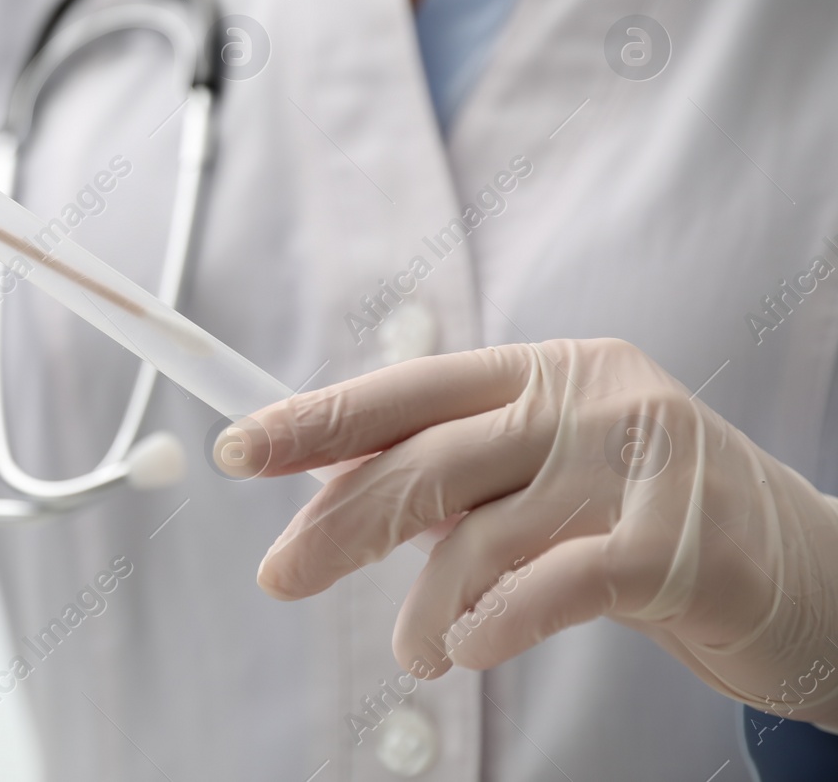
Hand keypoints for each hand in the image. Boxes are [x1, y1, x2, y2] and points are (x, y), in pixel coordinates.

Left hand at [218, 338, 837, 725]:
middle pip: (428, 458)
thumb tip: (328, 491)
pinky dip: (494, 623)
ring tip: (420, 650)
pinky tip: (469, 649)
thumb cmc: (652, 526)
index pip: (409, 389)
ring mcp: (640, 463)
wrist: (812, 577)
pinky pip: (550, 586)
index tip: (241, 449)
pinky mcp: (676, 543)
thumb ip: (458, 476)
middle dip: (341, 521)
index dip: (318, 420)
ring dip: (428, 605)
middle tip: (282, 573)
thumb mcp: (551, 481)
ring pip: (479, 532)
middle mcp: (592, 397)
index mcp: (549, 370)